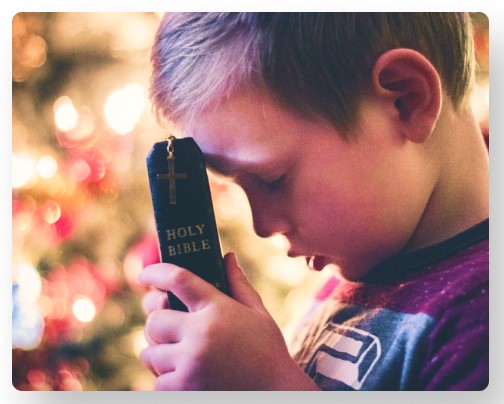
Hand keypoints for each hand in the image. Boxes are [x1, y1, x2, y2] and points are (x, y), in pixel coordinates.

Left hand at [137, 253, 318, 390]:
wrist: (278, 394)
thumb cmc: (268, 351)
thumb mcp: (258, 313)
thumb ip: (238, 283)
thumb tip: (226, 256)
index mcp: (218, 309)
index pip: (178, 279)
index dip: (156, 273)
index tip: (145, 275)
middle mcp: (200, 333)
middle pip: (155, 320)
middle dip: (159, 324)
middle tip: (169, 329)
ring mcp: (190, 364)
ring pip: (150, 353)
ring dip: (160, 354)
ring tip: (179, 356)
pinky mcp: (183, 390)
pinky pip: (157, 382)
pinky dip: (167, 380)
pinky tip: (186, 377)